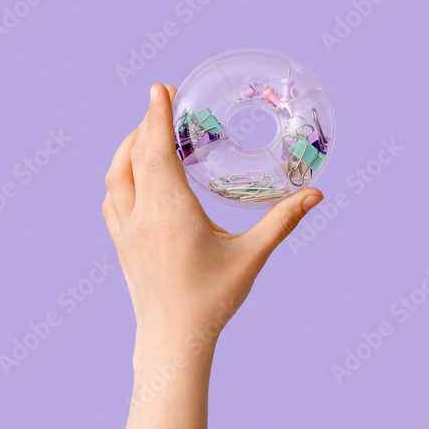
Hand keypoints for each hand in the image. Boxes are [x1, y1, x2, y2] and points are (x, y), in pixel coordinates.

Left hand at [101, 83, 321, 358]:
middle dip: (145, 123)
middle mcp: (142, 216)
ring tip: (149, 132)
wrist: (172, 341)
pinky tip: (136, 175)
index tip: (159, 88)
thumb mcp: (252, 256)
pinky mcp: (121, 244)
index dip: (155, 116)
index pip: (156, 151)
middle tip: (163, 102)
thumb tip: (315, 194)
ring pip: (116, 175)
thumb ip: (283, 221)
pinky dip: (122, 174)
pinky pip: (112, 197)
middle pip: (133, 155)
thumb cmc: (213, 299)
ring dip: (129, 147)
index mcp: (172, 213)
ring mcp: (126, 231)